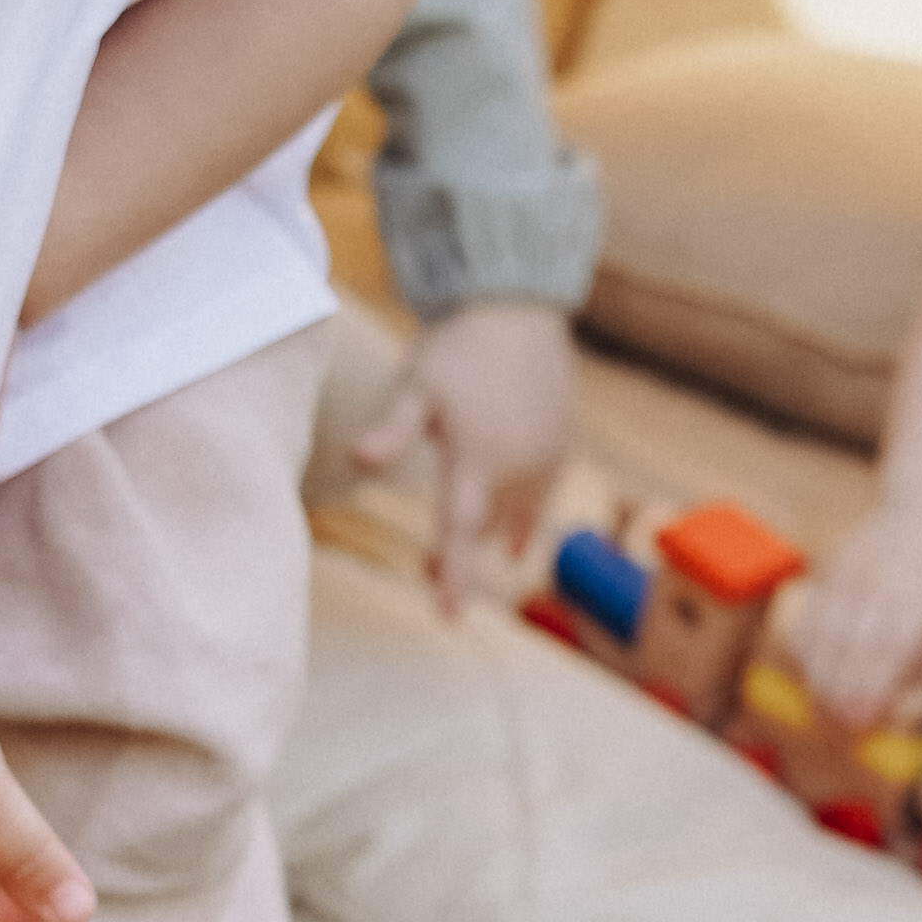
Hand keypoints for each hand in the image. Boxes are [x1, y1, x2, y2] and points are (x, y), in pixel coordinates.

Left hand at [350, 297, 574, 613]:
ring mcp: (547, 456)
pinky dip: (524, 515)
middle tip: (427, 569)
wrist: (518, 305)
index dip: (455, 577)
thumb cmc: (458, 347)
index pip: (463, 532)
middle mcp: (520, 466)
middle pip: (489, 530)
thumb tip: (358, 462)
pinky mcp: (564, 442)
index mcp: (479, 459)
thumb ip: (391, 428)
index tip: (447, 617)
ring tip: (472, 549)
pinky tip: (513, 529)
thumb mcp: (415, 385)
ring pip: (520, 517)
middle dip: (462, 554)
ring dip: (494, 536)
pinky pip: (544, 495)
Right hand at [793, 494, 921, 724]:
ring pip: (826, 630)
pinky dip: (807, 649)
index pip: (894, 643)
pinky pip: (812, 612)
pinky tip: (811, 677)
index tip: (865, 720)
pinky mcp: (832, 565)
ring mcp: (854, 568)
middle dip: (843, 692)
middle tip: (841, 731)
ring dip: (821, 677)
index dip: (875, 684)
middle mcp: (885, 576)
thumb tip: (903, 687)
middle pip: (853, 642)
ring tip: (822, 715)